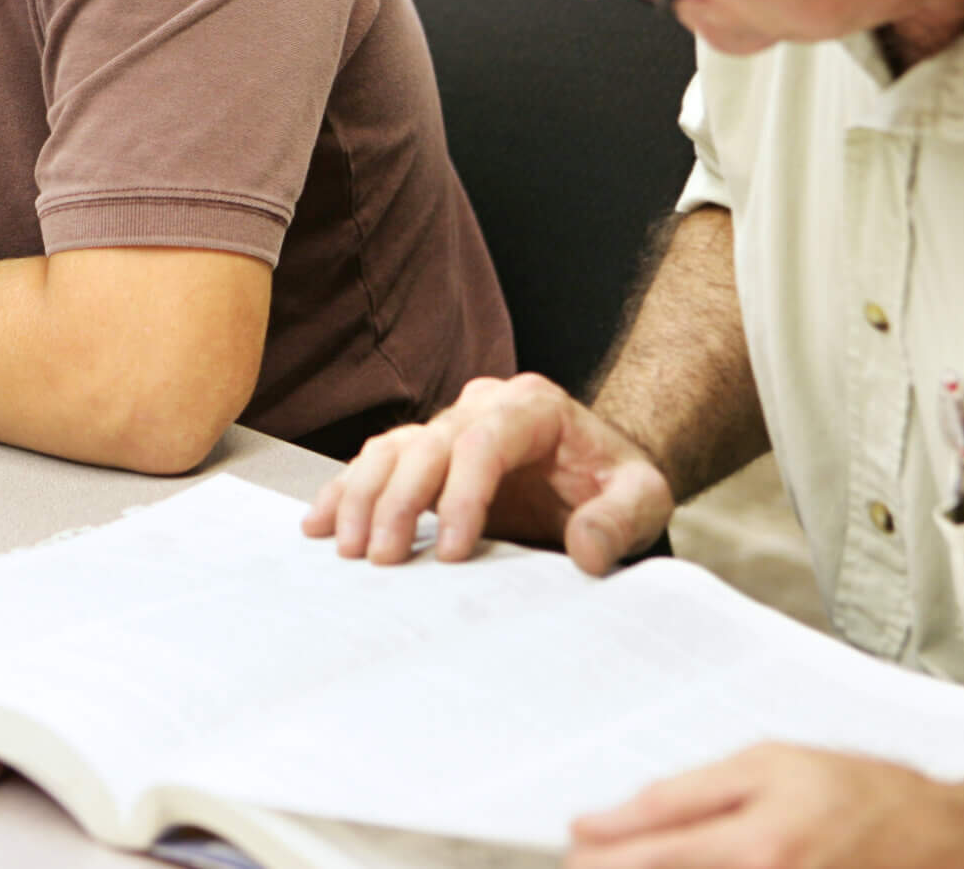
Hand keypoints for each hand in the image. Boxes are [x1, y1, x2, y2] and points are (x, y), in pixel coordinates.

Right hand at [301, 372, 672, 569]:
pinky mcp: (425, 454)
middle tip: (385, 557)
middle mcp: (482, 406)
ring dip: (364, 497)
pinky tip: (321, 522)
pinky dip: (347, 491)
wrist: (598, 471)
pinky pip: (377, 462)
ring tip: (348, 548)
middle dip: (401, 501)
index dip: (464, 493)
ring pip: (392, 448)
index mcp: (533, 407)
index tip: (456, 550)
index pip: (485, 439)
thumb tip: (587, 549)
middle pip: (428, 443)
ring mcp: (448, 427)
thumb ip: (620, 518)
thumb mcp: (642, 497)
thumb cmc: (615, 482)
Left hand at [568, 746, 963, 868]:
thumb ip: (683, 795)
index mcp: (755, 844)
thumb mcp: (770, 764)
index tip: (572, 849)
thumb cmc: (858, 792)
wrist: (951, 840)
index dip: (598, 856)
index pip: (648, 857)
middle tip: (594, 862)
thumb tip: (604, 821)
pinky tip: (694, 867)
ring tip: (642, 861)